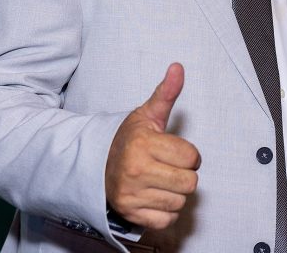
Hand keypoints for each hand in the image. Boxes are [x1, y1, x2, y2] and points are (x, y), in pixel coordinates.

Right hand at [105, 63, 200, 229]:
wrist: (94, 165)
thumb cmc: (128, 139)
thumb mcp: (147, 114)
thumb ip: (166, 93)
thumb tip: (178, 67)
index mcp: (143, 144)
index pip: (192, 157)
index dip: (188, 154)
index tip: (174, 151)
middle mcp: (136, 170)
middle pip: (190, 182)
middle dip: (184, 174)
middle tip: (168, 166)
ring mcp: (132, 195)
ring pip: (180, 201)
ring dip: (175, 192)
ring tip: (160, 180)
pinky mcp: (131, 214)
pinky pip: (167, 219)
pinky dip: (165, 211)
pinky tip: (154, 195)